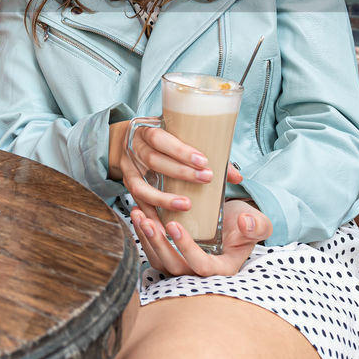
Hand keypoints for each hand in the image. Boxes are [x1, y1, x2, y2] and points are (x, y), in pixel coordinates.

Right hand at [111, 121, 242, 218]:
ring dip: (164, 198)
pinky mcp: (126, 186)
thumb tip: (236, 177)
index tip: (203, 161)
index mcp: (147, 132)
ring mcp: (128, 169)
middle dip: (181, 172)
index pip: (161, 139)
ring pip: (141, 186)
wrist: (122, 140)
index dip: (180, 151)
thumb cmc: (158, 139)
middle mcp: (134, 150)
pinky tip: (163, 226)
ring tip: (186, 205)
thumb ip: (202, 155)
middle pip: (154, 161)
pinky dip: (150, 215)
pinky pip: (137, 203)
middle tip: (205, 179)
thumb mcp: (176, 136)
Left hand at [131, 199, 270, 277]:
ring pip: (159, 260)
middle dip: (158, 244)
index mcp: (222, 268)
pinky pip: (153, 250)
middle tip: (148, 221)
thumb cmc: (245, 223)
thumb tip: (246, 223)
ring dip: (146, 238)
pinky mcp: (170, 256)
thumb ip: (258, 225)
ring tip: (138, 214)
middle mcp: (199, 272)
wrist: (231, 219)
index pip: (202, 266)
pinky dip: (142, 233)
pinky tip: (137, 213)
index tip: (174, 225)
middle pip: (175, 267)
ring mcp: (183, 265)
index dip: (187, 248)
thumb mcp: (257, 222)